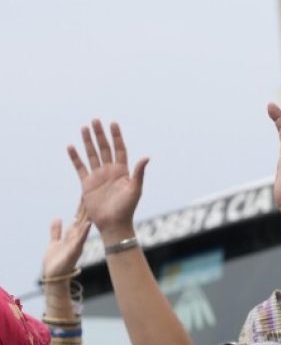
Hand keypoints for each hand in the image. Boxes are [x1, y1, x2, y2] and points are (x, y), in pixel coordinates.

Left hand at [41, 202, 90, 280]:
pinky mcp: (74, 251)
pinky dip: (84, 232)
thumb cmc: (55, 262)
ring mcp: (76, 244)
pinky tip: (87, 224)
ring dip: (88, 218)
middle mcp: (76, 239)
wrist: (54, 276)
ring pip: (83, 228)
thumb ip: (56, 231)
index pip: (78, 218)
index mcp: (72, 236)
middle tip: (93, 195)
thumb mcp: (54, 242)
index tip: (85, 195)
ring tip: (93, 207)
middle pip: (83, 220)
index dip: (81, 207)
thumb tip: (58, 218)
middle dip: (86, 208)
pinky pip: (80, 239)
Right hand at [67, 121, 147, 237]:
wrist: (113, 225)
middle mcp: (110, 172)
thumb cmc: (127, 209)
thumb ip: (139, 173)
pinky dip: (75, 157)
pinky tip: (71, 147)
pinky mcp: (87, 184)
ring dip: (88, 141)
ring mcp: (98, 177)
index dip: (117, 137)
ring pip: (92, 154)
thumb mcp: (135, 190)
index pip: (120, 149)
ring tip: (84, 127)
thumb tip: (146, 157)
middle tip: (95, 120)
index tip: (113, 123)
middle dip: (100, 134)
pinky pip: (80, 167)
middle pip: (104, 148)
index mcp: (123, 172)